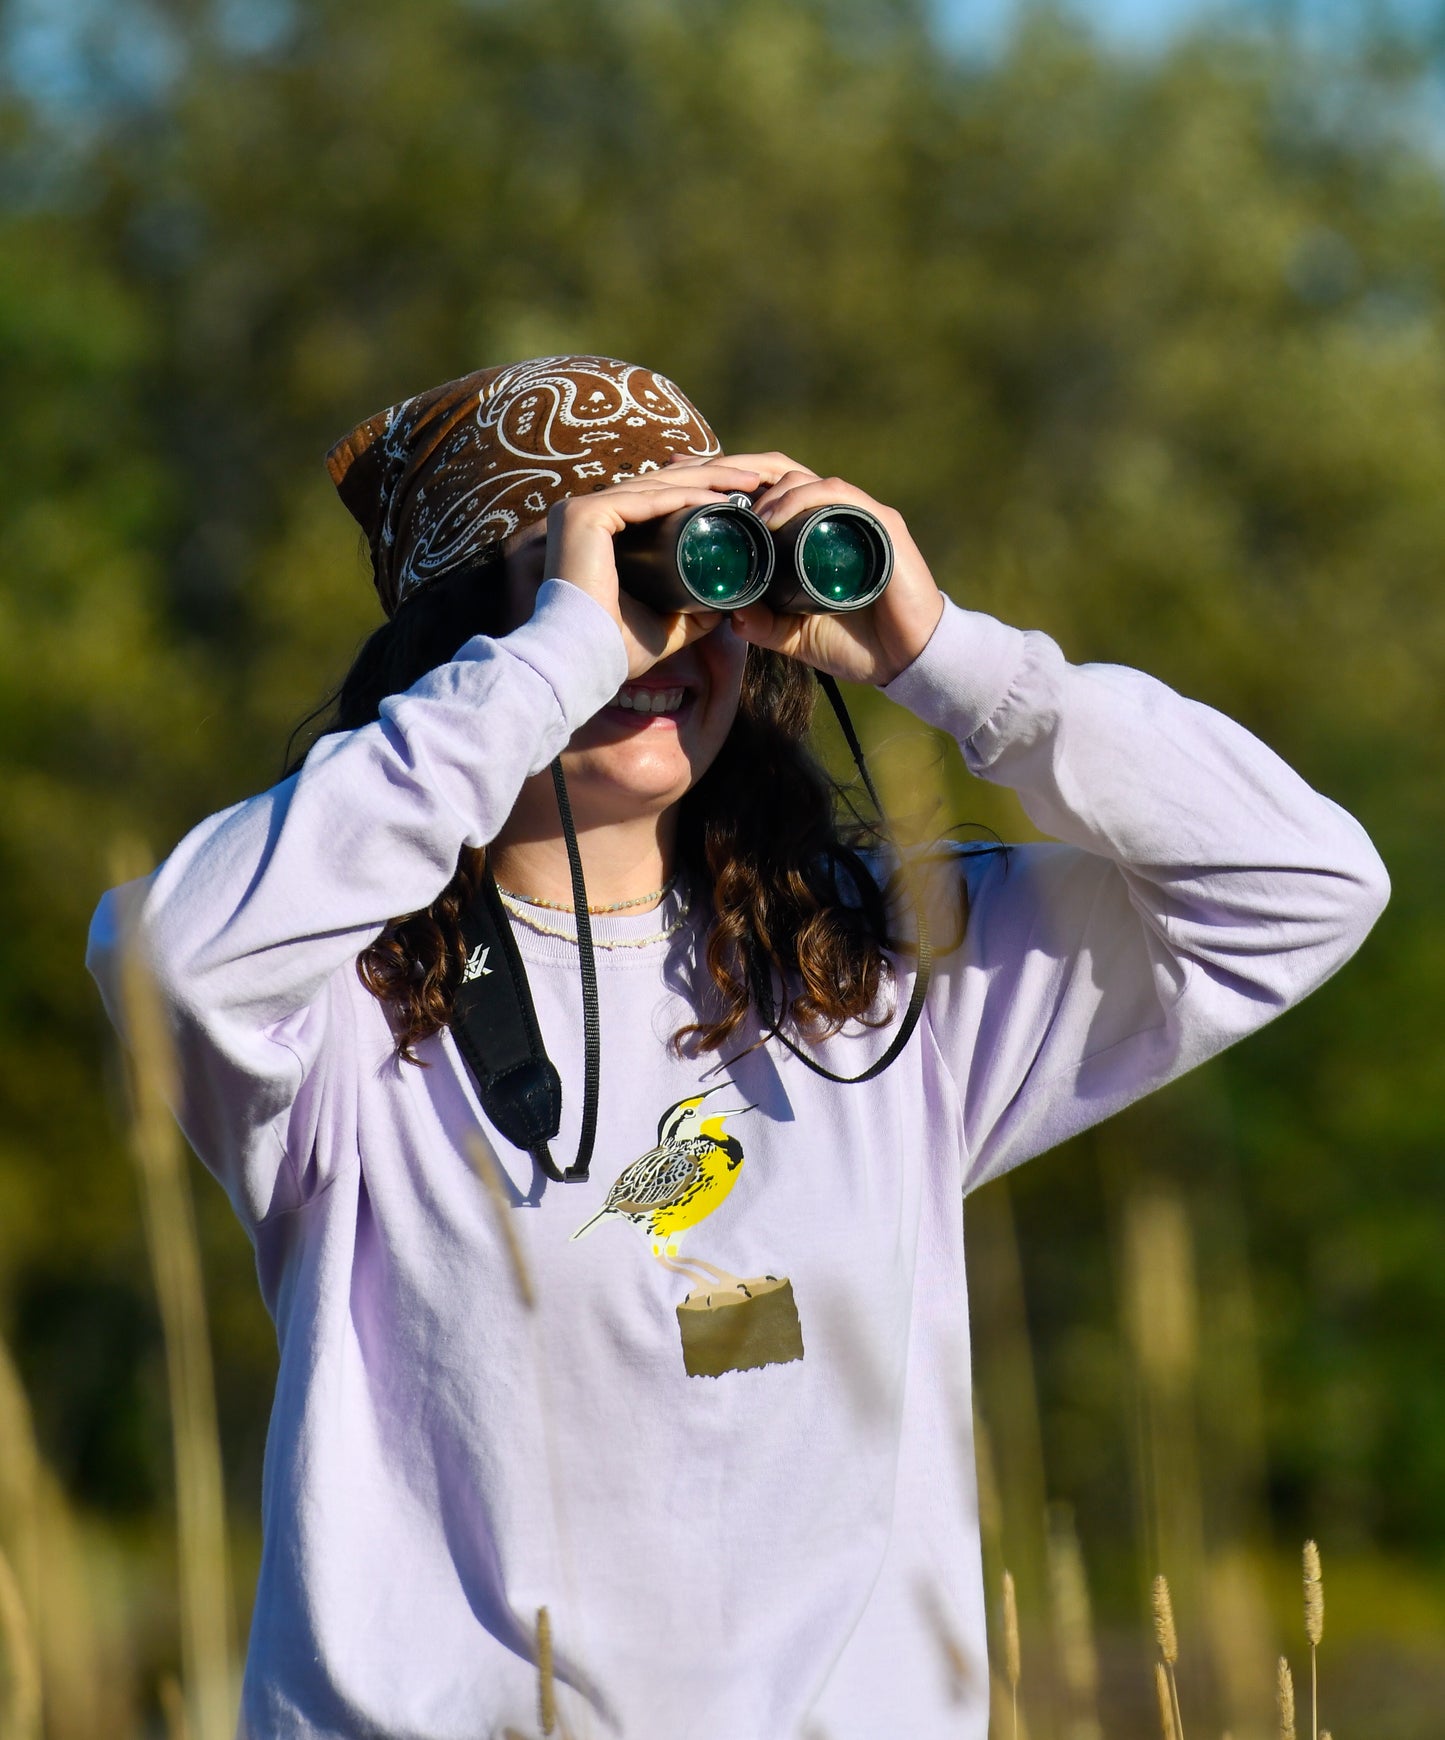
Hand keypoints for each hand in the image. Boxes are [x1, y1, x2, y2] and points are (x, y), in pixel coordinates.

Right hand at [541, 462, 762, 678]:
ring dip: (707, 480)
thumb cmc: (615, 648)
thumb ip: (690, 611)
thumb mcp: (664, 624)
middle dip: (711, 477)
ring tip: (748, 482)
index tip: (740, 497)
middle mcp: (586, 514)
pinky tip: (718, 498)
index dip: (699, 492)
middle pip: (660, 486)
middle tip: (754, 479)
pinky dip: (685, 497)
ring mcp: (581, 510)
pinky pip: (646, 499)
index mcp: (599, 531)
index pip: (656, 500)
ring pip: (657, 486)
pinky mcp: (584, 514)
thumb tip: (724, 605)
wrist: (585, 662)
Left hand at [666, 451, 944, 685]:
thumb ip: (764, 625)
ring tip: (738, 511)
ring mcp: (857, 515)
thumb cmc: (859, 645)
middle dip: (733, 468)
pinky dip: (802, 498)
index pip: (766, 489)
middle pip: (778, 471)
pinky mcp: (880, 524)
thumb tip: (728, 615)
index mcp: (812, 532)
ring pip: (803, 478)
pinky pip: (836, 495)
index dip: (725, 479)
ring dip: (765, 488)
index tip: (680, 475)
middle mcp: (833, 514)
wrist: (909, 662)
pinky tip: (774, 515)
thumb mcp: (796, 637)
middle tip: (692, 473)